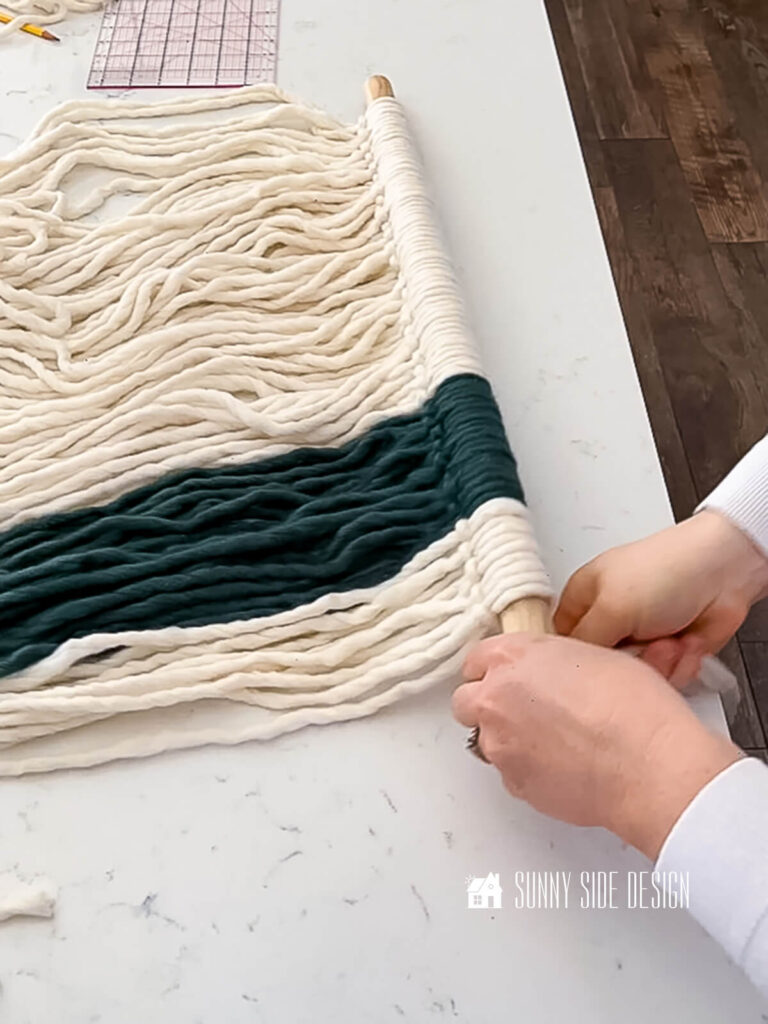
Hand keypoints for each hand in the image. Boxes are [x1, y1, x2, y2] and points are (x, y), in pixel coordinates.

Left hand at [452, 634, 741, 858]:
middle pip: (467, 701)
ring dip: (510, 740)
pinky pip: (511, 773)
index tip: (510, 677)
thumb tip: (549, 674)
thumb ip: (551, 662)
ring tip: (557, 744)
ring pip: (488, 740)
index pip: (476, 659)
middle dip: (490, 706)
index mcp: (513, 657)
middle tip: (526, 711)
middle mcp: (495, 698)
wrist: (649, 765)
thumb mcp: (594, 655)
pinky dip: (530, 769)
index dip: (495, 670)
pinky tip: (566, 767)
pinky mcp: (513, 783)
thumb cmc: (634, 707)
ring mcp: (499, 744)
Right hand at [555, 510, 767, 684]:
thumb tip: (568, 669)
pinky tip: (684, 644)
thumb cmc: (668, 570)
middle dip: (626, 663)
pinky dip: (679, 665)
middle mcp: (612, 618)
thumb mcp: (610, 606)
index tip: (588, 670)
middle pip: (601, 666)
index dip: (572, 660)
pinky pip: (664, 680)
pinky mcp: (669, 652)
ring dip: (657, 665)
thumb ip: (582, 643)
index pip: (562, 641)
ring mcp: (641, 636)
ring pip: (634, 678)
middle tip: (638, 645)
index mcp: (585, 597)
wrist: (725, 574)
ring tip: (668, 641)